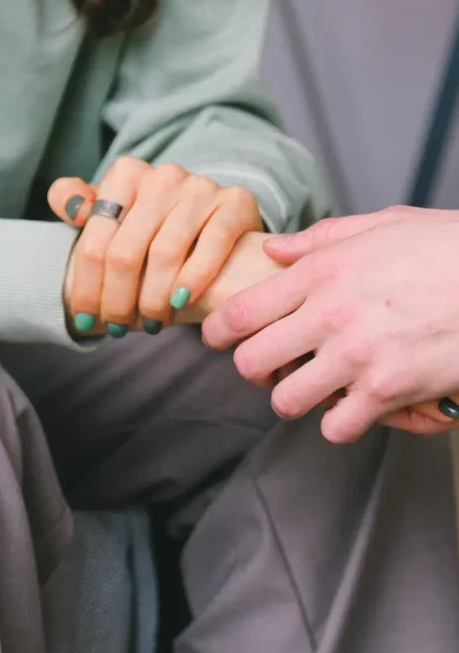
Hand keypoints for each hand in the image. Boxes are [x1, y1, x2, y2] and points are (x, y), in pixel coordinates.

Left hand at [48, 158, 261, 333]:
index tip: (85, 320)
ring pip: (165, 254)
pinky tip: (181, 303)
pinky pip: (212, 245)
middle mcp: (163, 176)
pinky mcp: (235, 202)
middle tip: (118, 328)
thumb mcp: (114, 214)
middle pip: (126, 252)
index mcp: (126, 174)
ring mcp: (201, 187)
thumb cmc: (155, 227)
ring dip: (154, 300)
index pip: (95, 241)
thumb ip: (80, 204)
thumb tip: (70, 206)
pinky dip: (194, 279)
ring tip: (152, 323)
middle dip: (118, 300)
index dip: (87, 287)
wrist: (217, 221)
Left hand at [202, 205, 458, 441]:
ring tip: (315, 388)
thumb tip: (275, 250)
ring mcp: (356, 356)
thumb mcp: (383, 225)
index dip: (216, 332)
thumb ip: (320, 239)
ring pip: (287, 401)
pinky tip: (355, 404)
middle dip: (254, 369)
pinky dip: (342, 421)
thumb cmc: (446, 248)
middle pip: (251, 363)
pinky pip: (337, 426)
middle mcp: (330, 315)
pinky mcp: (388, 391)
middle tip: (273, 365)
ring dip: (296, 399)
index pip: (240, 311)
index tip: (218, 339)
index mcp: (322, 272)